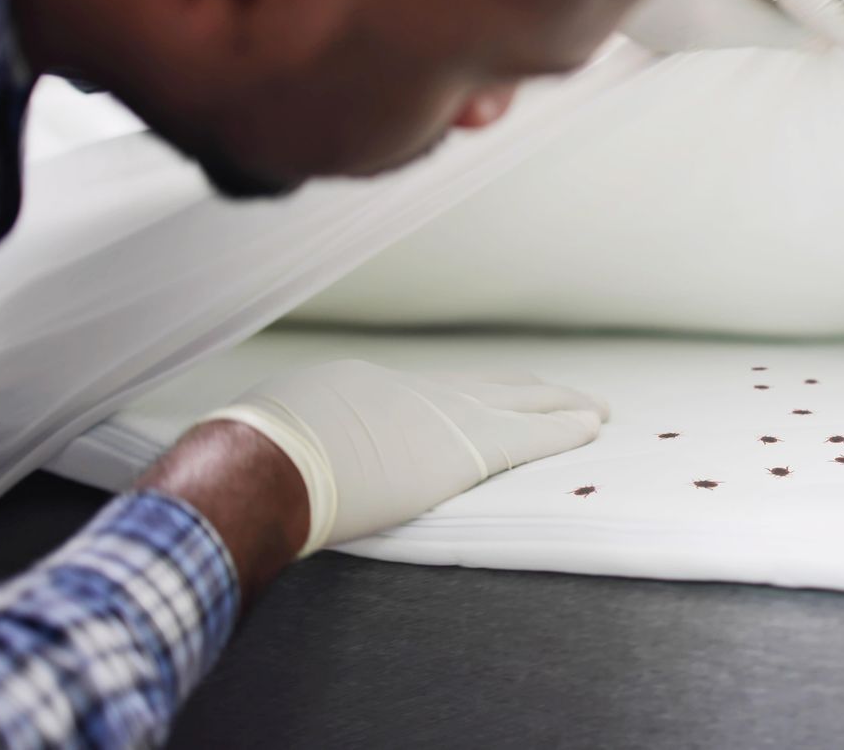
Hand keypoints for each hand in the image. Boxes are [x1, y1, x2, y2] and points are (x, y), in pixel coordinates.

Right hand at [189, 361, 607, 555]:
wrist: (267, 459)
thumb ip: (284, 439)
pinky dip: (564, 430)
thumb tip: (255, 455)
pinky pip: (531, 435)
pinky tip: (592, 428)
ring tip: (593, 410)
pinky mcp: (468, 446)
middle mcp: (412, 392)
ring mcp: (441, 414)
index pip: (425, 395)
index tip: (477, 406)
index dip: (459, 402)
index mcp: (361, 389)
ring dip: (560, 406)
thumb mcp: (266, 431)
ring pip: (519, 400)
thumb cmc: (249, 455)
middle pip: (484, 384)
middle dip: (525, 391)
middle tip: (561, 395)